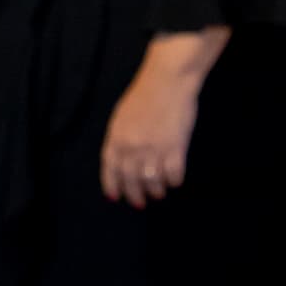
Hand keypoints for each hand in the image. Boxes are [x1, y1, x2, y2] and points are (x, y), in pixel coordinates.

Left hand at [100, 69, 200, 207]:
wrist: (167, 82)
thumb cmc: (144, 96)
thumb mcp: (122, 116)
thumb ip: (119, 138)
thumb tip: (119, 161)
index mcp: (116, 137)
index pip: (110, 169)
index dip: (112, 185)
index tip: (116, 197)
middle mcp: (132, 146)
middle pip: (131, 179)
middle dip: (135, 194)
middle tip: (140, 203)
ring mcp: (154, 148)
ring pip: (153, 181)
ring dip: (156, 190)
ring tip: (159, 192)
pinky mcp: (175, 148)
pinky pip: (174, 174)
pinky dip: (174, 181)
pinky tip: (175, 180)